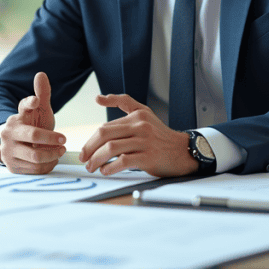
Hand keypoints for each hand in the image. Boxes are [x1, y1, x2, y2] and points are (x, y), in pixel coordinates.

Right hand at [0, 72, 65, 173]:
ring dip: (52, 154)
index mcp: (17, 116)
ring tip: (60, 151)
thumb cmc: (31, 125)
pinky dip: (47, 165)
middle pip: (33, 135)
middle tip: (64, 140)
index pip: (23, 106)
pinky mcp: (12, 166)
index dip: (30, 102)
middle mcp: (9, 133)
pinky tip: (51, 159)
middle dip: (51, 138)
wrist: (15, 146)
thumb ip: (42, 94)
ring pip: (35, 156)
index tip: (35, 101)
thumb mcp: (38, 110)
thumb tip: (41, 74)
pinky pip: (35, 169)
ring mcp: (8, 150)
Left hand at [78, 93, 196, 176]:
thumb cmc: (161, 135)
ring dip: (97, 160)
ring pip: (111, 148)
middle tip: (84, 159)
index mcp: (137, 116)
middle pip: (104, 135)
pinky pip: (123, 161)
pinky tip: (106, 171)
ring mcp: (144, 142)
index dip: (91, 140)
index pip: (105, 127)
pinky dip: (110, 167)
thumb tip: (98, 98)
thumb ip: (123, 102)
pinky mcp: (148, 157)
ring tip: (93, 167)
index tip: (84, 150)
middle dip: (89, 149)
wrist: (184, 151)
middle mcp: (140, 126)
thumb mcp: (145, 112)